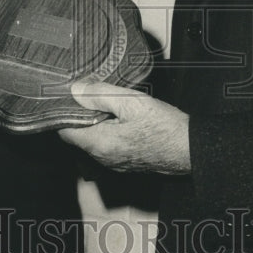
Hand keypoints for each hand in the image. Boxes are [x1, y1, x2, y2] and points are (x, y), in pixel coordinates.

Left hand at [57, 81, 190, 174]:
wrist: (191, 149)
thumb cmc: (165, 127)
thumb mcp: (131, 102)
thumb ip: (100, 95)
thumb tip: (75, 90)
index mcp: (100, 144)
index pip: (64, 131)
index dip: (62, 111)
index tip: (66, 95)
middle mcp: (102, 158)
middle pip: (77, 135)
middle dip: (79, 114)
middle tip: (88, 93)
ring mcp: (114, 163)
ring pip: (92, 139)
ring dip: (93, 122)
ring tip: (105, 102)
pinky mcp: (124, 162)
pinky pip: (106, 145)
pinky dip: (106, 130)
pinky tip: (119, 117)